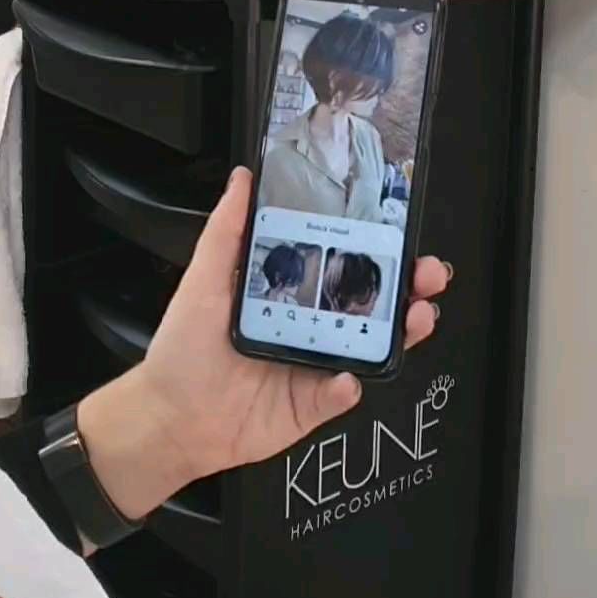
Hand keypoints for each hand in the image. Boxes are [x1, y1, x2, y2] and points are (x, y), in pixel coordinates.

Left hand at [77, 168, 448, 523]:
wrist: (169, 419)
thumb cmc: (183, 349)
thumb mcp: (203, 280)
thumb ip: (228, 229)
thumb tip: (243, 178)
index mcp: (290, 292)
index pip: (344, 263)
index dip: (378, 249)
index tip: (402, 233)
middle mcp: (310, 326)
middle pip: (373, 303)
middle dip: (409, 287)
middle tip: (427, 275)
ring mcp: (316, 366)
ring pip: (372, 346)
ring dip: (401, 332)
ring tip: (416, 317)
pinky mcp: (313, 405)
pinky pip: (342, 395)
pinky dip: (349, 386)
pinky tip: (347, 376)